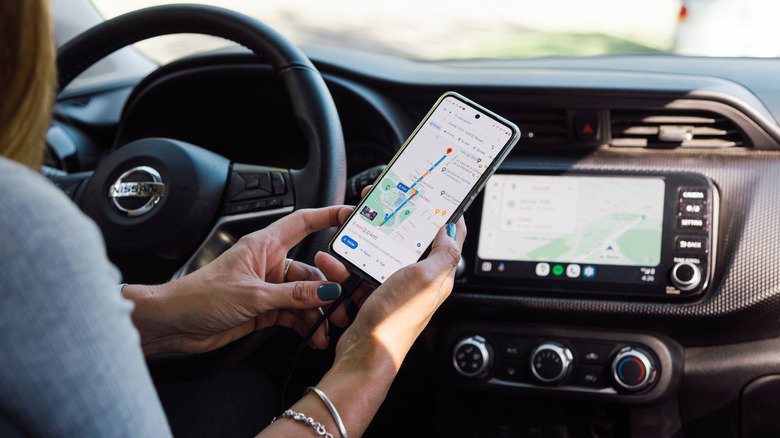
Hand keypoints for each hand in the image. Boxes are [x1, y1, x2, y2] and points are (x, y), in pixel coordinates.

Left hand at [124, 206, 352, 355]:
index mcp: (263, 246)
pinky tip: (313, 335)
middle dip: (328, 286)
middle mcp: (268, 264)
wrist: (174, 324)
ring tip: (326, 328)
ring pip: (305, 296)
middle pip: (311, 269)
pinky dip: (305, 325)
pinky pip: (294, 313)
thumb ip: (293, 295)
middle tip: (340, 300)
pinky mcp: (264, 309)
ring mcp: (268, 288)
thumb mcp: (253, 295)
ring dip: (317, 312)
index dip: (327, 216)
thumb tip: (326, 291)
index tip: (350, 217)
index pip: (302, 223)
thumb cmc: (199, 297)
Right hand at [264, 219, 465, 437]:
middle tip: (385, 203)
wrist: (364, 355)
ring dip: (369, 242)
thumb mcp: (425, 279)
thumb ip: (443, 252)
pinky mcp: (377, 295)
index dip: (445, 212)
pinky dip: (353, 262)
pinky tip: (342, 260)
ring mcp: (398, 288)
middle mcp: (421, 280)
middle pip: (414, 239)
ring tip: (354, 235)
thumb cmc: (394, 321)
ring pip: (386, 252)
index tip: (435, 194)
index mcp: (439, 275)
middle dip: (399, 219)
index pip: (451, 236)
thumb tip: (451, 228)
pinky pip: (366, 269)